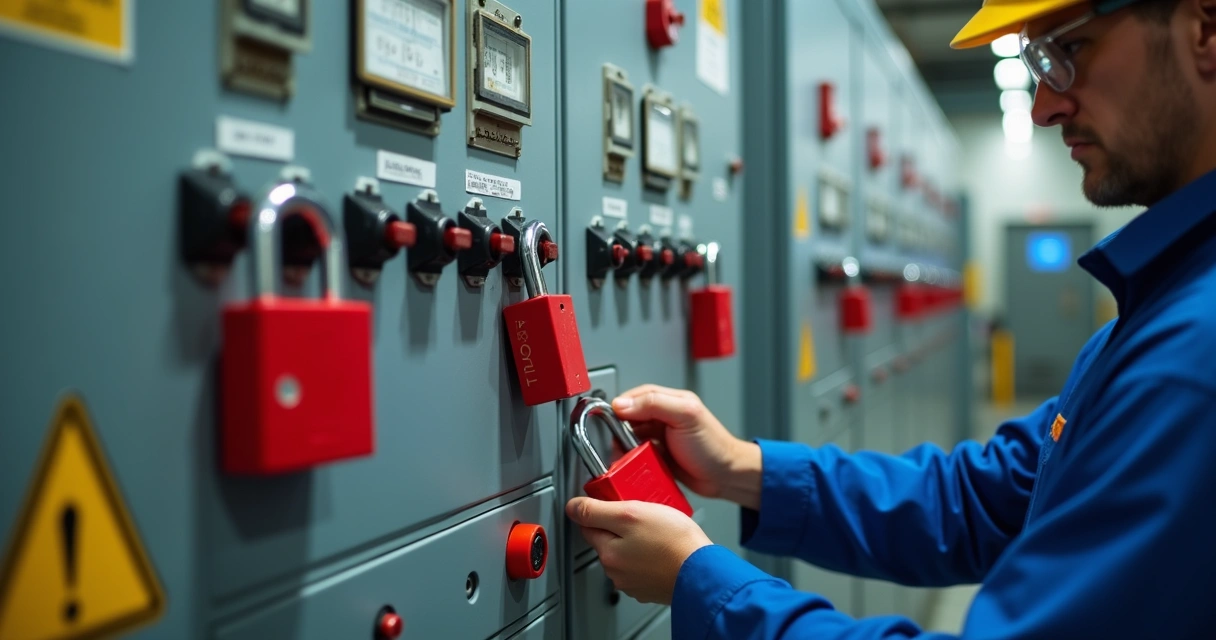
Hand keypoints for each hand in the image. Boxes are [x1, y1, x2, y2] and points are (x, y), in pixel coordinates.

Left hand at [566, 497, 711, 604]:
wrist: (705, 573)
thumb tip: (572, 507)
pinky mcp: (653, 587)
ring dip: (637, 541)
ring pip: (627, 552)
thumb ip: (597, 511)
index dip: (600, 508)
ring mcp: (635, 583)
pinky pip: (645, 565)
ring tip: (659, 530)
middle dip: (621, 525)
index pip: (588, 525)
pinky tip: (665, 546)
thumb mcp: (631, 513)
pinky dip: (651, 555)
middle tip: (643, 514)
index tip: (614, 501)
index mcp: (608, 553)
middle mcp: (617, 572)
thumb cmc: (674, 543)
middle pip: (607, 539)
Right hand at [613, 385, 761, 508]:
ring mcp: (658, 437)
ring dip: (624, 446)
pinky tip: (633, 464)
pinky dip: (631, 460)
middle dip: (619, 429)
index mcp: (669, 400)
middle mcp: (662, 417)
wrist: (725, 477)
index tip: (610, 418)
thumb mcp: (685, 416)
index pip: (636, 396)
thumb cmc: (713, 446)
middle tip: (619, 440)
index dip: (621, 406)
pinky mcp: (656, 456)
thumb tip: (623, 403)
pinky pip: (635, 456)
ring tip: (626, 453)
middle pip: (628, 418)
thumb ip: (654, 404)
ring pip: (628, 438)